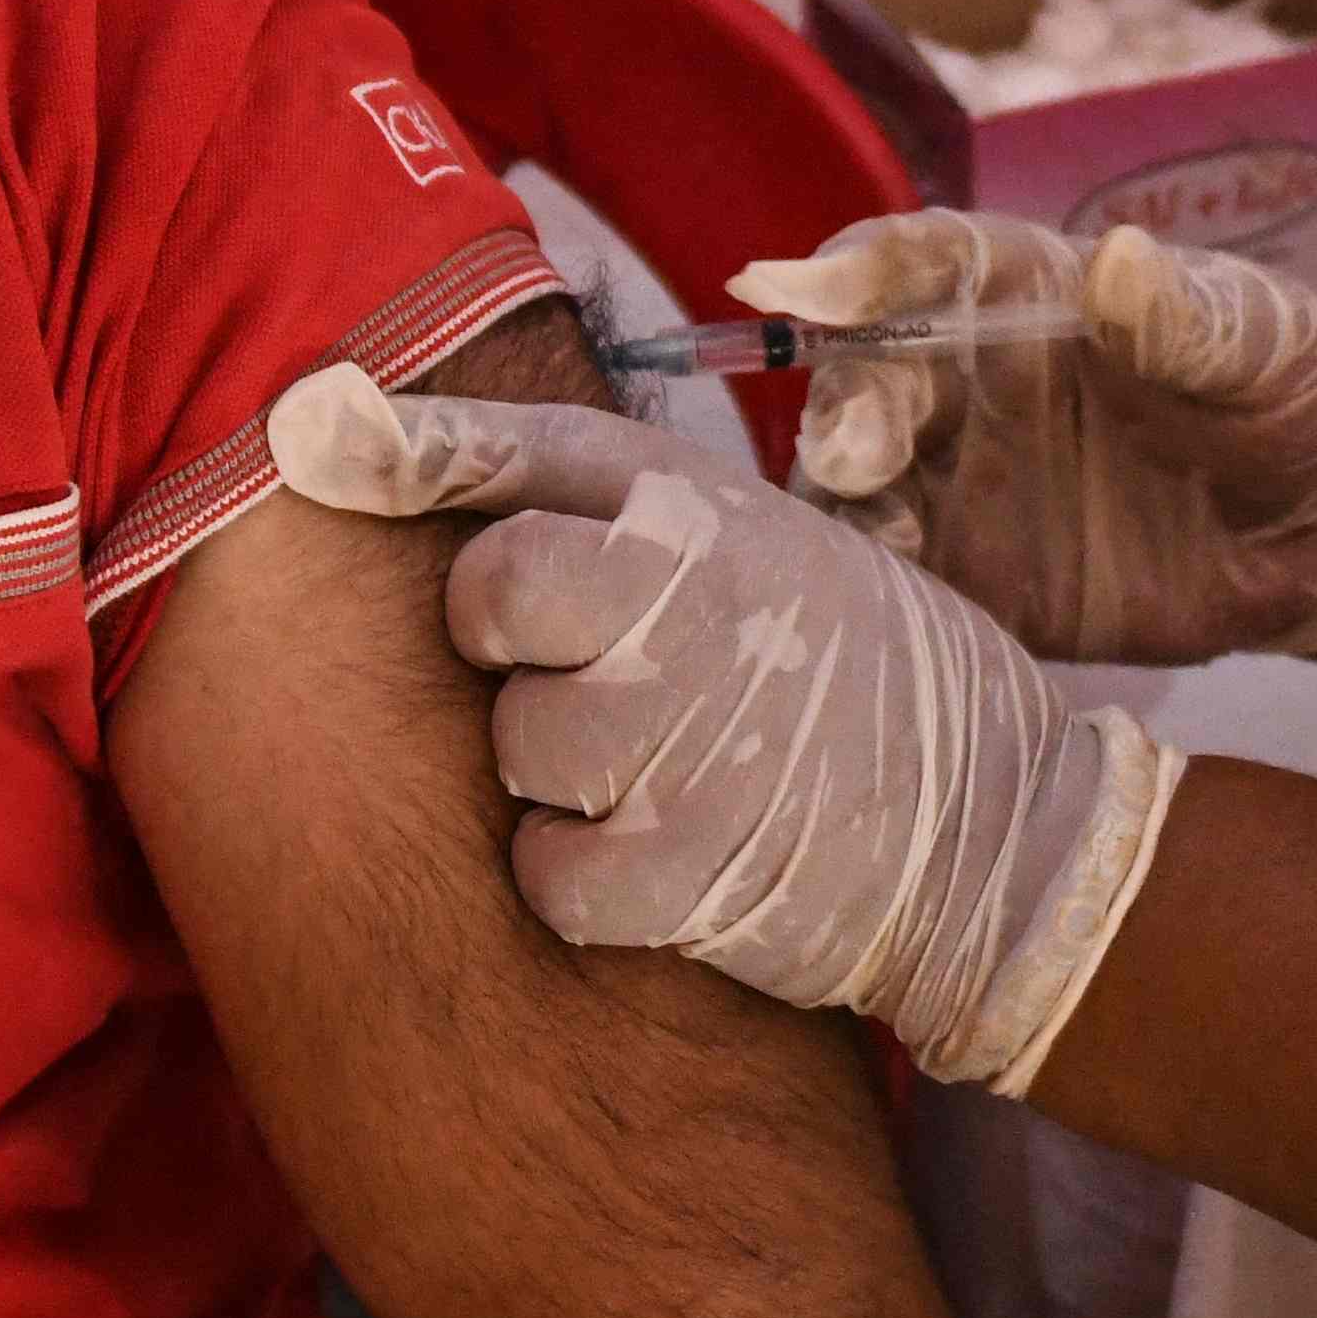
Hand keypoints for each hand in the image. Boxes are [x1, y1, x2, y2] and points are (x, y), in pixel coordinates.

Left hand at [267, 369, 1182, 1089]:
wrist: (1006, 838)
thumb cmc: (868, 684)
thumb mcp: (778, 549)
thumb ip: (633, 515)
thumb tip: (441, 464)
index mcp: (713, 511)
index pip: (528, 453)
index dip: (406, 444)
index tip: (310, 432)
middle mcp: (691, 600)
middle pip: (490, 595)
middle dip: (509, 645)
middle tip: (590, 677)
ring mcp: (686, 733)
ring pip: (515, 747)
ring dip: (559, 780)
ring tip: (662, 778)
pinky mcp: (687, 867)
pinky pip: (547, 873)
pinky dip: (584, 885)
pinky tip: (662, 866)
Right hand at [717, 211, 1316, 667]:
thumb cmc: (1295, 395)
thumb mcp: (1269, 345)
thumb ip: (1189, 321)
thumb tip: (1118, 262)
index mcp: (1030, 292)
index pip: (923, 261)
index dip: (856, 268)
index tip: (800, 287)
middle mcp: (972, 377)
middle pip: (870, 373)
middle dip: (846, 404)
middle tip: (857, 453)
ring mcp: (964, 479)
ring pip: (857, 479)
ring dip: (844, 499)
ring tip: (874, 532)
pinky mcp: (977, 575)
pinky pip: (897, 579)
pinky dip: (871, 587)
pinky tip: (886, 605)